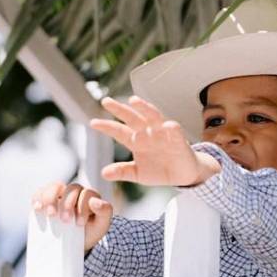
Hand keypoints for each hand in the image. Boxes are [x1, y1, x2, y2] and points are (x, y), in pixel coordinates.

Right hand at [32, 182, 112, 251]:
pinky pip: (40, 192)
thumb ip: (105, 212)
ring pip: (55, 186)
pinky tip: (37, 208)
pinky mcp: (46, 199)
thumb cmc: (89, 232)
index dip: (83, 207)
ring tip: (51, 214)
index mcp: (89, 196)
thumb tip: (96, 201)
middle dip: (67, 204)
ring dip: (52, 199)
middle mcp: (75, 192)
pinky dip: (38, 198)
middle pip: (71, 188)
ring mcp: (60, 194)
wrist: (75, 243)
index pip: (87, 194)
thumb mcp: (101, 226)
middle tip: (65, 220)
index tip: (79, 223)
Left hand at [89, 96, 220, 187]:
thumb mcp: (138, 174)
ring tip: (134, 101)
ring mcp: (163, 134)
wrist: (183, 175)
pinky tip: (168, 126)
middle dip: (120, 109)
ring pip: (153, 117)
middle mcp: (148, 133)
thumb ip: (122, 171)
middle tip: (106, 101)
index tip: (93, 122)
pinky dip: (172, 128)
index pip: (119, 131)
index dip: (107, 127)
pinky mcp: (179, 140)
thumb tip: (104, 173)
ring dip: (144, 108)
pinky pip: (175, 132)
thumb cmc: (160, 170)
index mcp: (137, 141)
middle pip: (132, 118)